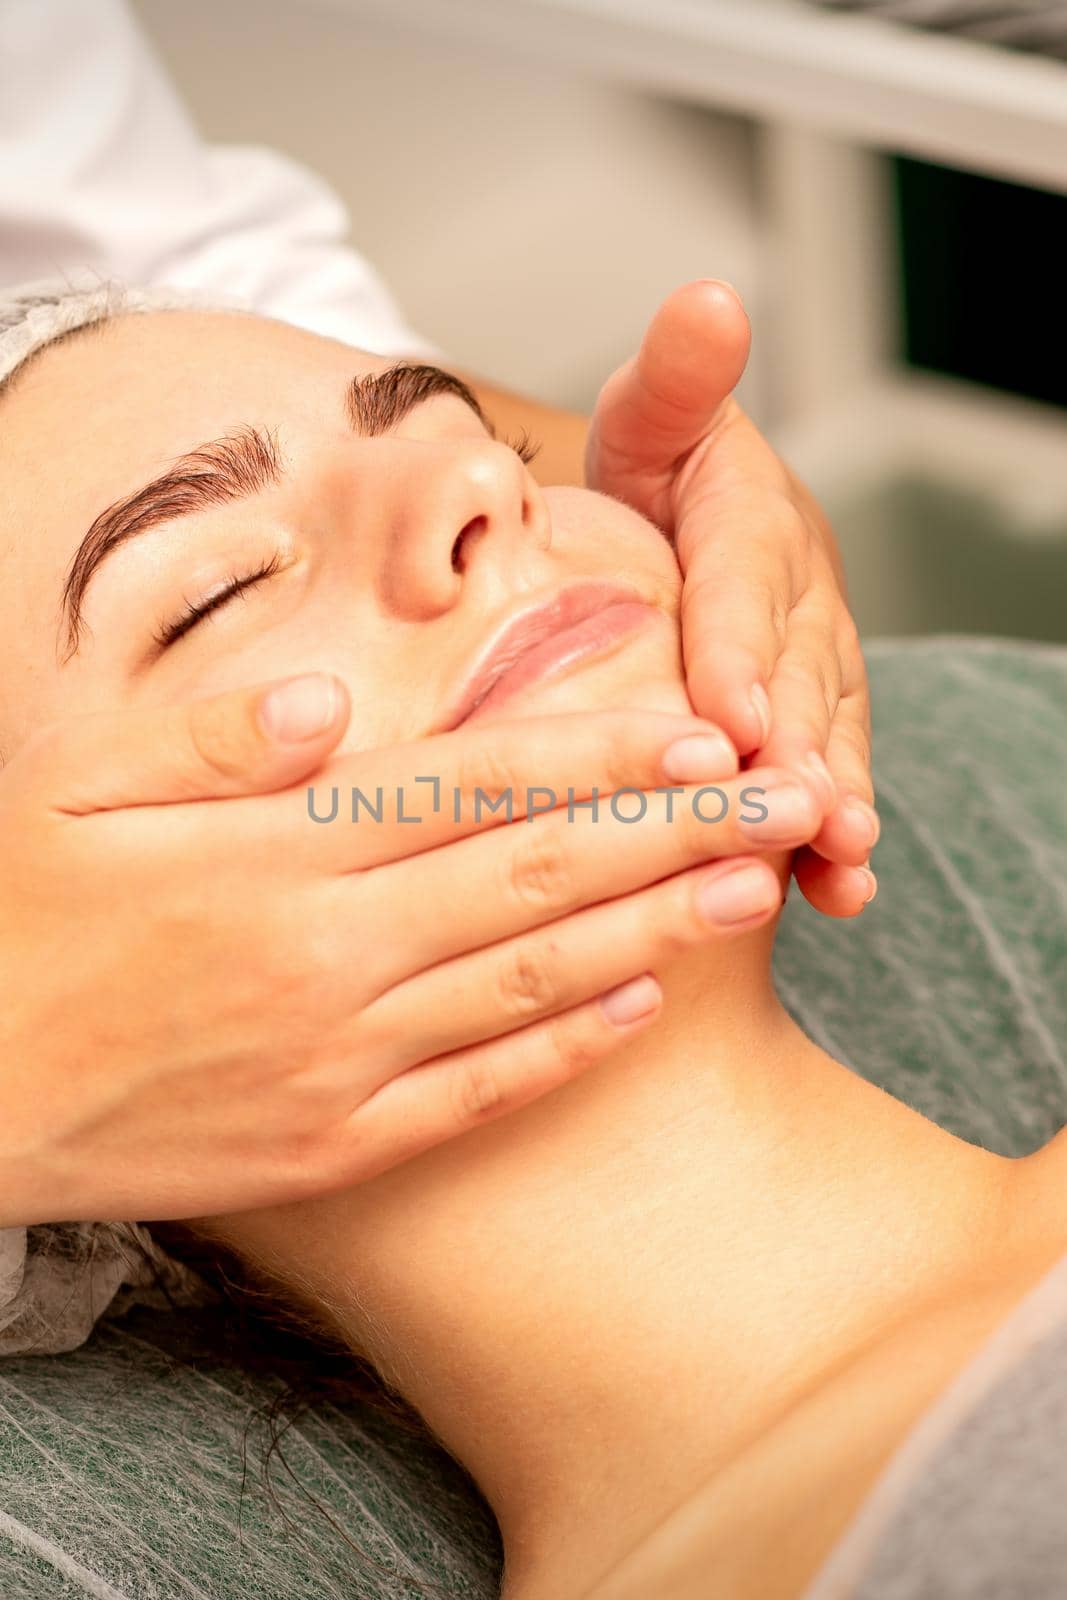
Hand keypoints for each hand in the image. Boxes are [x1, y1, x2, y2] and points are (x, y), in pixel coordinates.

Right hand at [1, 672, 825, 1226]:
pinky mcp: (332, 1144)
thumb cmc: (16, 921)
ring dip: (658, 931)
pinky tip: (648, 1007)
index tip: (703, 730)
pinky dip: (567, 1046)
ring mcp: (339, 1057)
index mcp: (276, 850)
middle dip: (679, 830)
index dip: (601, 752)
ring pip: (531, 979)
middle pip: (537, 874)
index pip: (473, 782)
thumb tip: (328, 708)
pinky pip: (477, 1093)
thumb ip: (206, 740)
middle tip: (789, 799)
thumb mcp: (75, 794)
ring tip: (758, 890)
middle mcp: (328, 949)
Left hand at [585, 280, 877, 918]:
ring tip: (839, 859)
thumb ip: (676, 377)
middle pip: (802, 675)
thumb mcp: (650, 419)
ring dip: (834, 797)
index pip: (743, 584)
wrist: (677, 526)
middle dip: (801, 746)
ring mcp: (815, 665)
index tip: (731, 712)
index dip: (741, 648)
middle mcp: (799, 598)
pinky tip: (839, 891)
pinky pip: (828, 771)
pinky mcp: (814, 718)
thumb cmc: (649, 478)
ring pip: (830, 733)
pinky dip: (834, 835)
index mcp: (751, 521)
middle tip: (801, 810)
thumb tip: (709, 297)